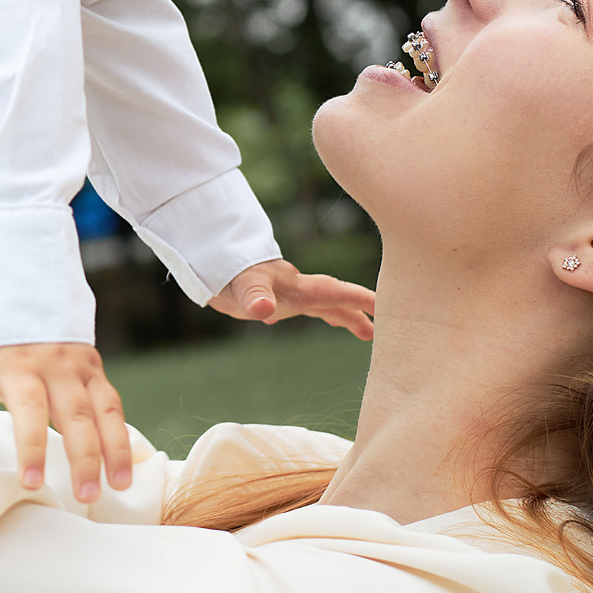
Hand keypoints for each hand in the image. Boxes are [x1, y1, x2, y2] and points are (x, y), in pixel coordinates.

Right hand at [0, 342, 131, 502]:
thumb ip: (89, 398)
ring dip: (33, 447)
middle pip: (76, 415)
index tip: (119, 484)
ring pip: (30, 408)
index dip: (117, 448)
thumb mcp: (75, 364)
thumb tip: (114, 455)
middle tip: (87, 495)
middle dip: (84, 457)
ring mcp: (18, 364)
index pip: (107, 412)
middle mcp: (56, 367)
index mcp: (83, 370)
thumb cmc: (45, 345)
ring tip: (32, 482)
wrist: (11, 288)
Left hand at [208, 259, 374, 339]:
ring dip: (342, 316)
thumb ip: (254, 295)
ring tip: (363, 332)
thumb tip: (263, 309)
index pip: (335, 293)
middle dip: (359, 311)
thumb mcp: (242, 286)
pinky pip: (302, 306)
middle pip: (335, 300)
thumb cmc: (228, 273)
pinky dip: (314, 313)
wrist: (209, 260)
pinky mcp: (273, 297)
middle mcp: (297, 289)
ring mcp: (286, 292)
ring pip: (322, 305)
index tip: (384, 307)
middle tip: (381, 330)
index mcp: (297, 288)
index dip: (360, 299)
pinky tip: (296, 320)